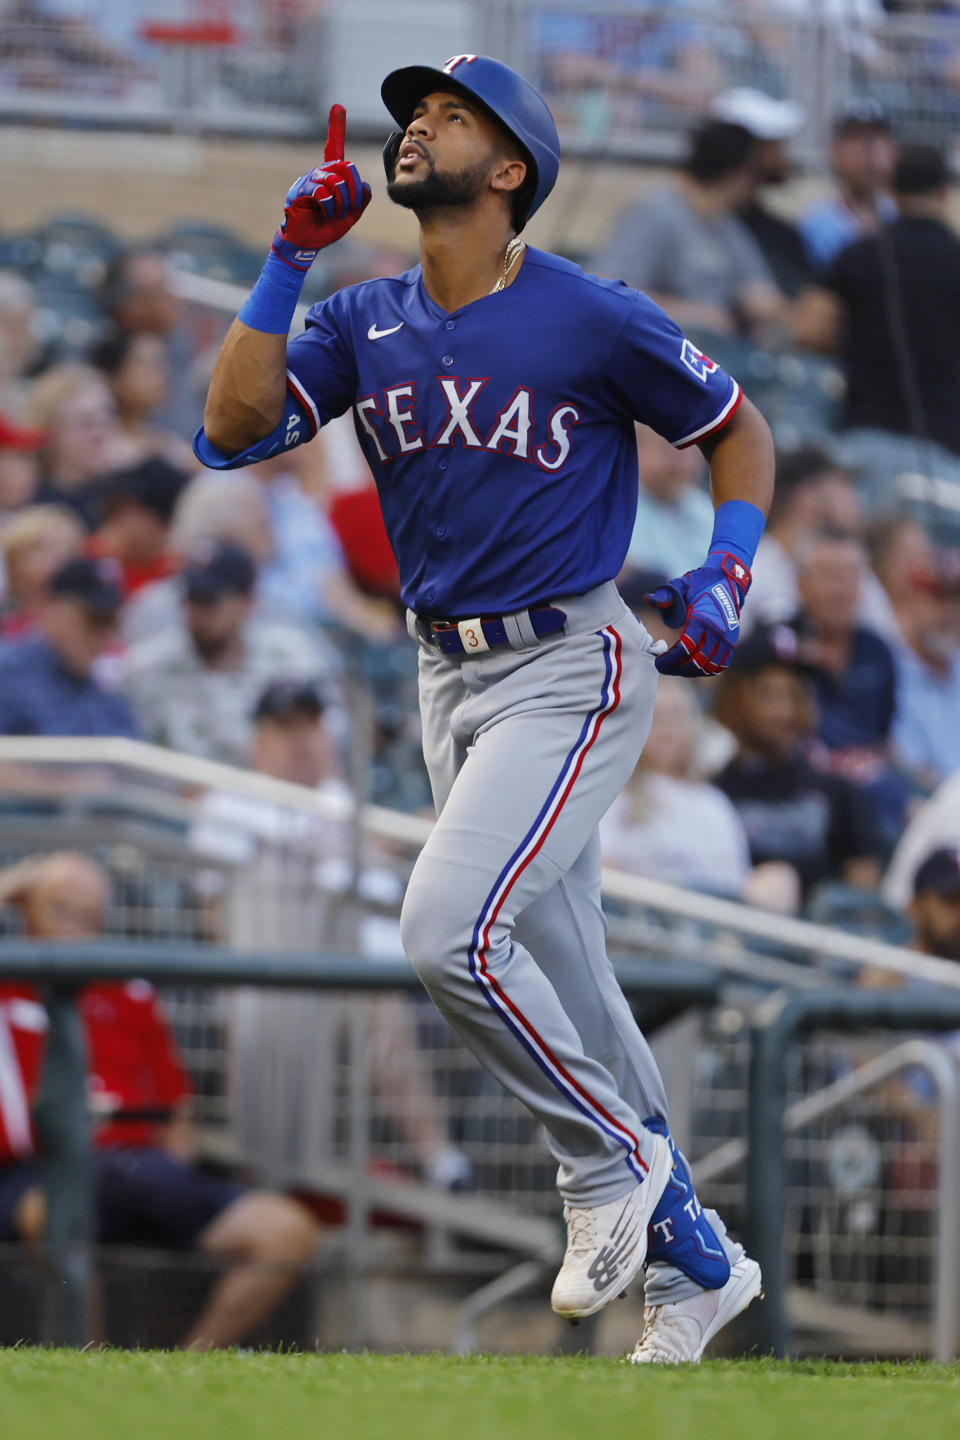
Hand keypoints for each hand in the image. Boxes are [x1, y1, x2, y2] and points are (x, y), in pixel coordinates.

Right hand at [274, 104, 371, 266]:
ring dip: (342, 202)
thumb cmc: (327, 227)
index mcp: (332, 175)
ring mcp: (310, 180)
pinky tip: (325, 214)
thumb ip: (361, 200)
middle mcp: (320, 172)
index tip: (338, 107)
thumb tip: (365, 186)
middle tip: (348, 208)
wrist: (307, 242)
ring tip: (336, 214)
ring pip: (337, 181)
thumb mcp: (351, 214)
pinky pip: (324, 192)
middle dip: (354, 191)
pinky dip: (330, 208)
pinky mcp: (302, 191)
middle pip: (347, 167)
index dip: (336, 127)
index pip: (335, 147)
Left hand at [644, 552, 750, 676]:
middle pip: (697, 662)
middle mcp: (718, 632)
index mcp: (703, 620)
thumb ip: (665, 595)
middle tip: (662, 667)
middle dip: (677, 668)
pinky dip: (707, 670)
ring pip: (709, 667)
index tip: (657, 663)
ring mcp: (727, 638)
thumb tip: (647, 599)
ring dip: (691, 671)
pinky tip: (693, 668)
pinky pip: (721, 665)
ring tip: (676, 668)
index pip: (686, 648)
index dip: (670, 660)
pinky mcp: (732, 642)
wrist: (727, 580)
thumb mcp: (681, 585)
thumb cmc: (700, 584)